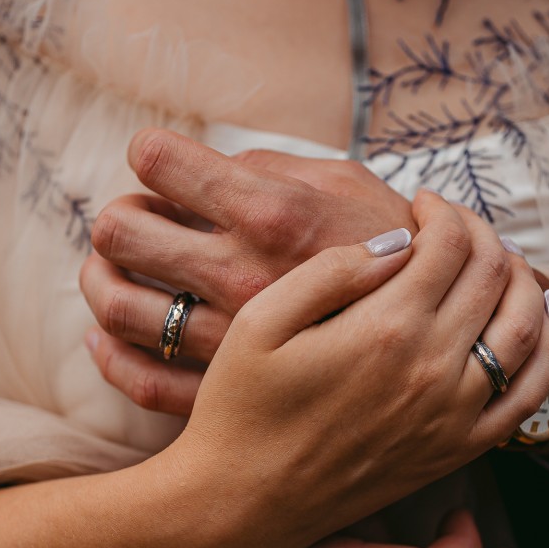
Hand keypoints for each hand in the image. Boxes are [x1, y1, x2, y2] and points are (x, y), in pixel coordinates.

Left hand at [80, 129, 415, 414]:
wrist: (447, 342)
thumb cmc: (397, 252)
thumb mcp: (351, 184)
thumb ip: (275, 166)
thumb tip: (212, 161)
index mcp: (270, 213)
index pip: (159, 161)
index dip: (150, 154)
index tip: (160, 164)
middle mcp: (241, 274)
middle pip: (120, 232)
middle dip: (120, 218)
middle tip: (140, 221)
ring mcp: (229, 340)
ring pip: (117, 307)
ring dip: (100, 279)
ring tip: (113, 271)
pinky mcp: (226, 393)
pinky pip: (141, 379)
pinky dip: (110, 355)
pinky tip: (107, 339)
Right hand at [162, 190, 548, 547]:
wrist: (242, 502)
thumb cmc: (240, 408)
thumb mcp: (263, 320)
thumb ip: (334, 269)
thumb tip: (399, 240)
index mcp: (386, 327)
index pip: (449, 244)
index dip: (442, 211)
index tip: (422, 204)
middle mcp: (433, 368)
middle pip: (492, 274)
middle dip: (480, 235)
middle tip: (453, 227)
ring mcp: (453, 414)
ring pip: (524, 326)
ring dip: (519, 280)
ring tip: (494, 262)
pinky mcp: (457, 450)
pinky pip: (528, 396)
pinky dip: (545, 351)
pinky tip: (534, 322)